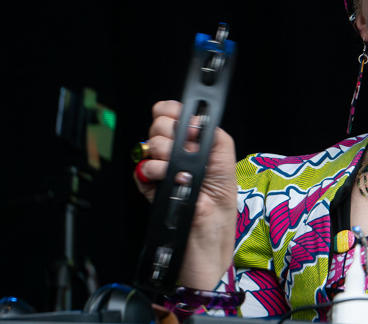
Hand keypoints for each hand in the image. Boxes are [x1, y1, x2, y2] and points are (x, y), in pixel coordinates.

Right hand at [135, 100, 237, 290]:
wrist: (202, 255)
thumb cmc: (219, 218)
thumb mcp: (227, 172)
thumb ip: (216, 142)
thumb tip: (197, 121)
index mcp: (202, 150)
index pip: (181, 117)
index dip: (175, 112)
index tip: (177, 120)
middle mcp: (182, 159)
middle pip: (162, 127)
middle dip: (167, 134)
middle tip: (176, 151)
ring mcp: (165, 173)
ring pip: (149, 146)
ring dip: (158, 154)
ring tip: (170, 170)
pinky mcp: (151, 190)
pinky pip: (140, 171)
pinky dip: (146, 172)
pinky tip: (157, 179)